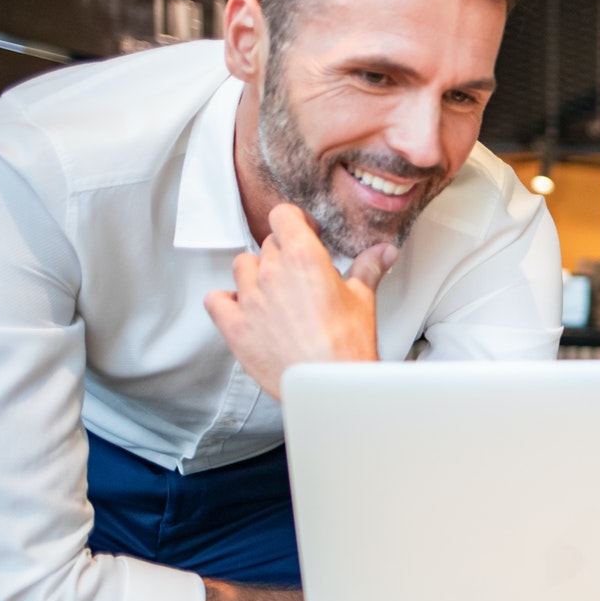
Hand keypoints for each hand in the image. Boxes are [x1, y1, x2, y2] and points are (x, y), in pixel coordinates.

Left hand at [204, 204, 394, 398]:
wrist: (329, 385)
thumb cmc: (348, 346)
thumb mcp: (363, 299)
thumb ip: (369, 268)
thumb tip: (384, 251)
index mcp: (304, 257)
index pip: (283, 216)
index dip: (295, 222)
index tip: (305, 234)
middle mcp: (271, 272)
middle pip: (267, 244)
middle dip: (283, 253)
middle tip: (300, 274)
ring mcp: (249, 298)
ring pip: (242, 266)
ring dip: (255, 273)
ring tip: (274, 292)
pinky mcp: (234, 325)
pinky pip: (215, 299)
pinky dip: (226, 300)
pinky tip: (245, 308)